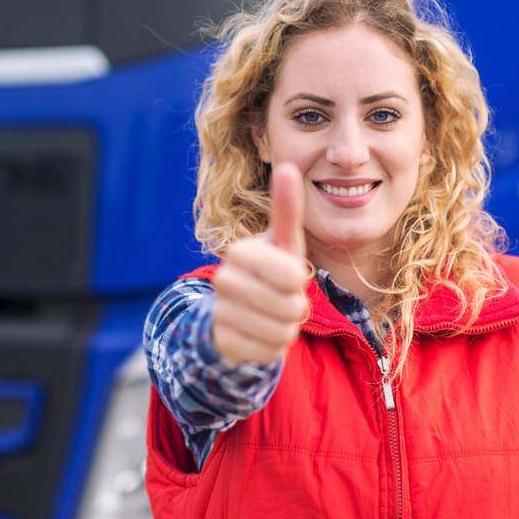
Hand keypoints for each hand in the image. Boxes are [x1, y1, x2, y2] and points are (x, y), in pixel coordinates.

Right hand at [212, 163, 306, 364]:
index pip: (291, 275)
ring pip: (281, 332)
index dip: (298, 280)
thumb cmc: (270, 270)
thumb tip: (286, 165)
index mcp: (240, 252)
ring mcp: (220, 313)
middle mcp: (224, 280)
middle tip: (283, 299)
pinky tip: (261, 333)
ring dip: (287, 327)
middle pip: (290, 306)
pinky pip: (269, 352)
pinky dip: (274, 347)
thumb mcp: (283, 242)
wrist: (237, 311)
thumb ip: (286, 208)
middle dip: (296, 307)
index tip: (289, 275)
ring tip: (273, 315)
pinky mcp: (223, 343)